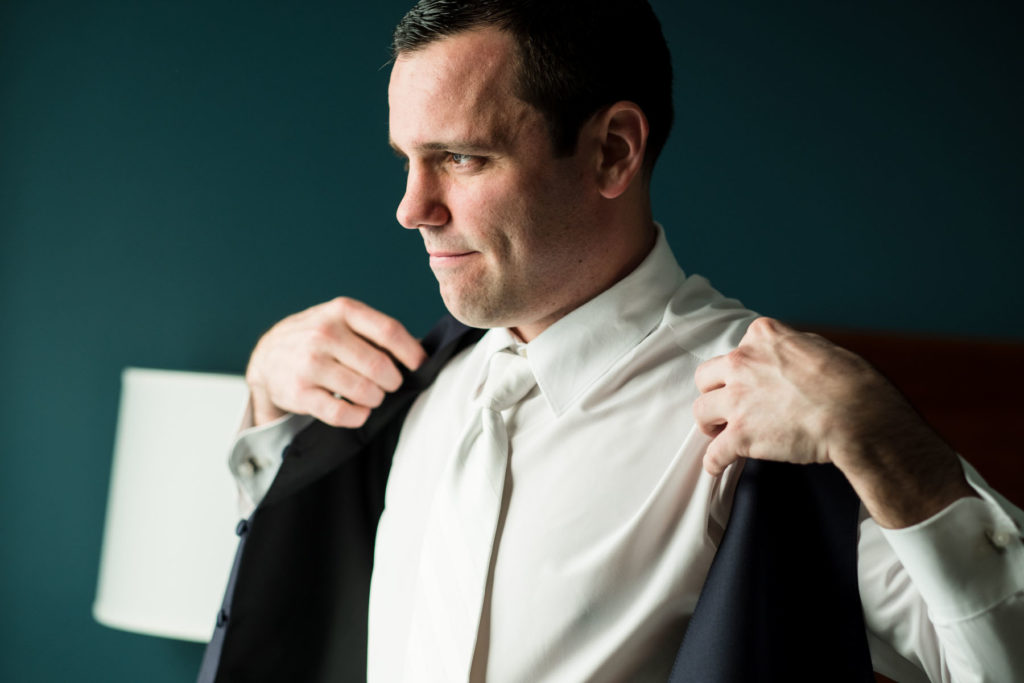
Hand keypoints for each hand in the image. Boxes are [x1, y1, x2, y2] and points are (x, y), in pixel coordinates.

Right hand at [245, 297, 426, 427]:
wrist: (268, 355)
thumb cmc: (319, 338)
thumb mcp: (343, 320)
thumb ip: (377, 332)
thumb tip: (423, 351)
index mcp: (342, 311)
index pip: (389, 331)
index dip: (411, 353)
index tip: (420, 366)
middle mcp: (324, 333)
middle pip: (379, 366)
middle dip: (392, 381)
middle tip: (389, 385)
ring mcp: (310, 363)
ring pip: (364, 391)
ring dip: (375, 399)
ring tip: (372, 397)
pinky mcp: (299, 392)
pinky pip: (342, 413)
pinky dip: (358, 416)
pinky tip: (359, 411)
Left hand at [693, 317, 973, 526]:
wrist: (857, 414)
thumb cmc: (848, 381)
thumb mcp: (816, 345)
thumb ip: (789, 349)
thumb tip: (786, 356)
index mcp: (761, 337)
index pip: (736, 351)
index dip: (739, 371)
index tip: (745, 383)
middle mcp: (741, 363)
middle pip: (706, 377)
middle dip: (713, 392)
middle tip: (723, 407)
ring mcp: (738, 399)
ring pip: (701, 411)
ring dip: (709, 423)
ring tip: (717, 434)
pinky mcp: (741, 435)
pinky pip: (715, 452)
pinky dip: (714, 461)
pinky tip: (717, 466)